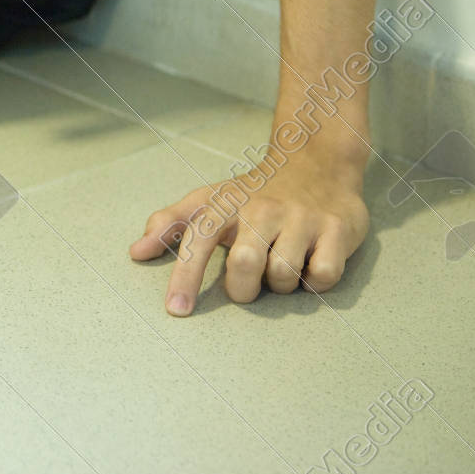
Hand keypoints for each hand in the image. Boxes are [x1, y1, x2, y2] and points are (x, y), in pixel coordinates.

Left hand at [131, 146, 368, 316]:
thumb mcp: (210, 200)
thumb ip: (171, 223)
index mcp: (226, 203)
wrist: (318, 163)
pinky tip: (309, 264)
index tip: (177, 310)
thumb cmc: (255, 192)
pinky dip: (313, 283)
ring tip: (281, 263)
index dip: (185, 276)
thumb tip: (136, 251)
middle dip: (242, 289)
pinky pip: (322, 277)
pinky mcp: (337, 230)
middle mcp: (263, 209)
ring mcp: (302, 218)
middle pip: (244, 266)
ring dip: (279, 284)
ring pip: (282, 277)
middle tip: (247, 282)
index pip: (198, 240)